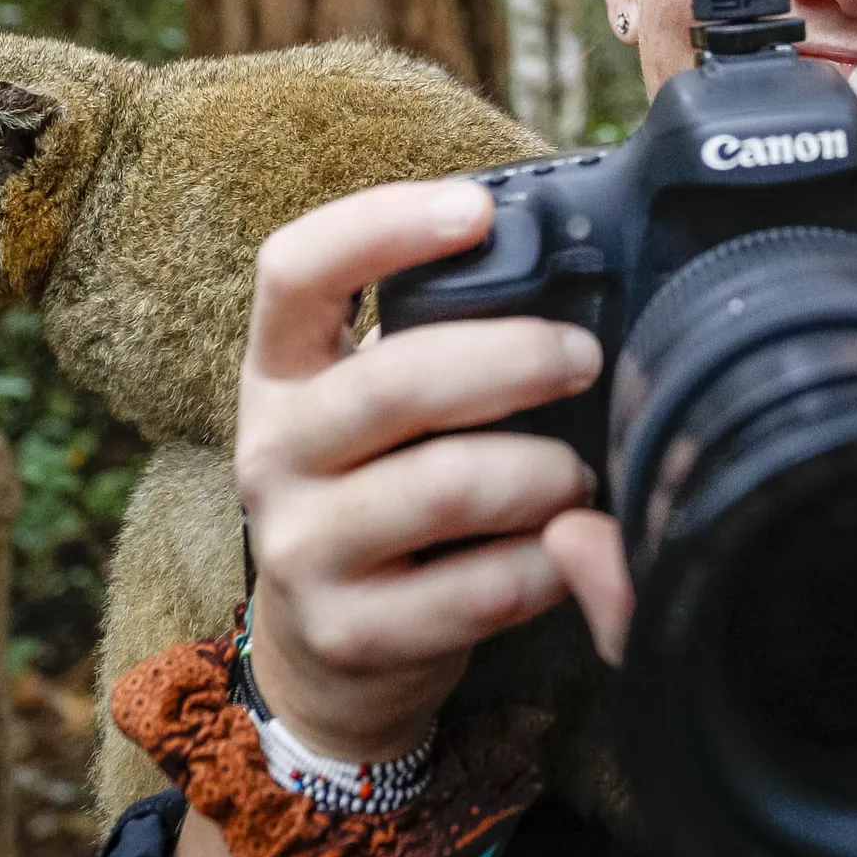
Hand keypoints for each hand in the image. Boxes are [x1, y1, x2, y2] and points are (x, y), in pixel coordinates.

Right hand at [236, 179, 603, 762]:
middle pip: (393, 381)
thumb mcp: (375, 404)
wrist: (327, 647)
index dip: (382, 225)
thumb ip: (436, 341)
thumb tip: (575, 275)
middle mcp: (273, 452)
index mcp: (281, 371)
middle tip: (583, 358)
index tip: (478, 209)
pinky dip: (547, 563)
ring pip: (444, 487)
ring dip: (541, 471)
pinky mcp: (351, 632)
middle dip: (512, 360)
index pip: (295, 269)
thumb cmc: (381, 485)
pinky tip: (572, 548)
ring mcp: (302, 548)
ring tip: (581, 472)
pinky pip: (476, 590)